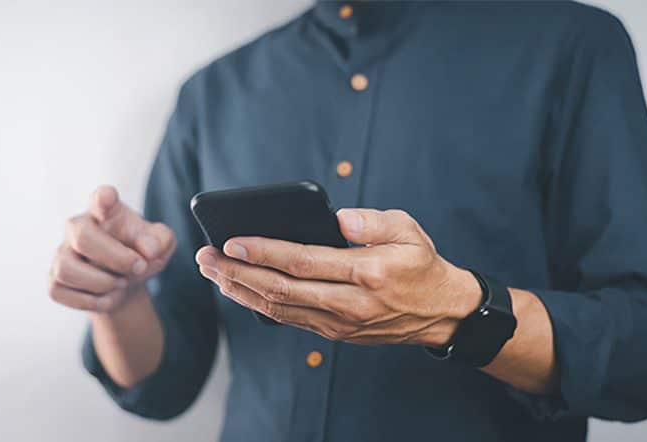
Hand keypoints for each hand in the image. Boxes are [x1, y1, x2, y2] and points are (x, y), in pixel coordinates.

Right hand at [49, 186, 175, 312]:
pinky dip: (90, 301)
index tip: (108, 197)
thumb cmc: (141, 255)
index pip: (101, 199)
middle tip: (138, 267)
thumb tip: (148, 250)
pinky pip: (61, 291)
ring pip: (67, 269)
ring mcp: (63, 253)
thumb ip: (160, 240)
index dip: (103, 198)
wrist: (127, 284)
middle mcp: (79, 227)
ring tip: (121, 282)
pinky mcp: (54, 279)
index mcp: (108, 212)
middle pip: (82, 236)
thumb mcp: (160, 246)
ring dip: (102, 283)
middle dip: (115, 258)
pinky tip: (106, 296)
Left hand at [195, 208, 481, 345]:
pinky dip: (258, 304)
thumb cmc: (420, 263)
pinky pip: (288, 319)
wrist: (440, 312)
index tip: (231, 241)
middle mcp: (349, 303)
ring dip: (240, 291)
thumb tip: (337, 220)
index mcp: (367, 273)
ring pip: (278, 308)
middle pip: (280, 289)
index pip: (303, 261)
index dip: (263, 252)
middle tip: (206, 256)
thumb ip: (371, 222)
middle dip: (237, 273)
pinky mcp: (334, 332)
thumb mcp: (407, 230)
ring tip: (212, 271)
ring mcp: (339, 323)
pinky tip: (239, 289)